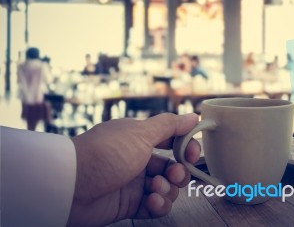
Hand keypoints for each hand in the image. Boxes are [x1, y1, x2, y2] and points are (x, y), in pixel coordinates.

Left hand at [67, 113, 199, 225]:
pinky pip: (155, 206)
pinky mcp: (130, 204)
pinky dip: (159, 205)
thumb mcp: (140, 133)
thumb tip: (193, 116)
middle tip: (175, 174)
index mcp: (140, 138)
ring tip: (155, 188)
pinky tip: (152, 201)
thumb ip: (170, 125)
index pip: (172, 141)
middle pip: (172, 167)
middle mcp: (138, 159)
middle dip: (179, 172)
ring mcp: (134, 182)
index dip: (186, 147)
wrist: (70, 185)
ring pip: (166, 188)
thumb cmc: (105, 153)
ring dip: (168, 189)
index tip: (193, 153)